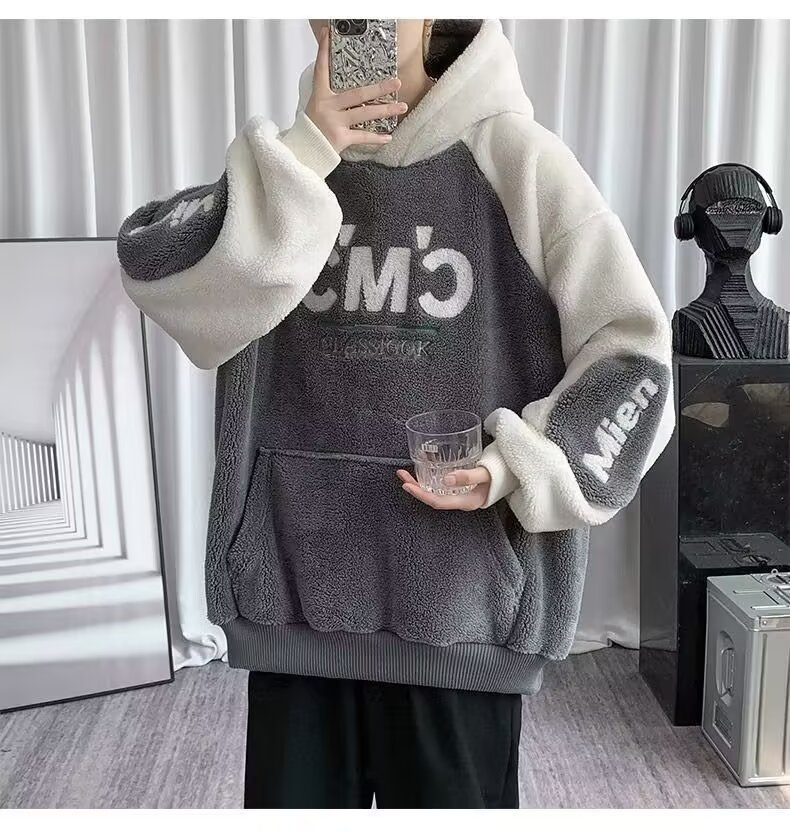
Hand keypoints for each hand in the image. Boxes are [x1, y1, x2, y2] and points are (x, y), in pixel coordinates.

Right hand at [306, 26, 407, 152]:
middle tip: (396, 83)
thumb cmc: (313, 128)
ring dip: (386, 110)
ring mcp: (335, 123)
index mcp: (320, 96)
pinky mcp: (341, 138)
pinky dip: (376, 138)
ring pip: (365, 114)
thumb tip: (355, 91)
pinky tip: (388, 136)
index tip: (328, 34)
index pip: (321, 69)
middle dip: (379, 88)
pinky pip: (363, 137)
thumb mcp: (317, 106)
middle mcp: (328, 107)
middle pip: (357, 94)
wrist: (305, 150)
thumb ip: (333, 96)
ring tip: (401, 107)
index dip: (324, 51)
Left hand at [396, 467, 491, 510]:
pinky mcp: (459, 489)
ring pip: (435, 492)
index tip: (406, 485)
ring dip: (420, 483)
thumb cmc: (500, 474)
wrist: (511, 476)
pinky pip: (440, 487)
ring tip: (406, 473)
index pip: (437, 502)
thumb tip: (446, 479)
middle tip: (401, 475)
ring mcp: (459, 496)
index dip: (420, 495)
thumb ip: (468, 476)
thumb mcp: (485, 473)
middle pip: (433, 498)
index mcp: (465, 502)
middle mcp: (459, 501)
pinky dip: (430, 479)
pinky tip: (423, 471)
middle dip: (416, 488)